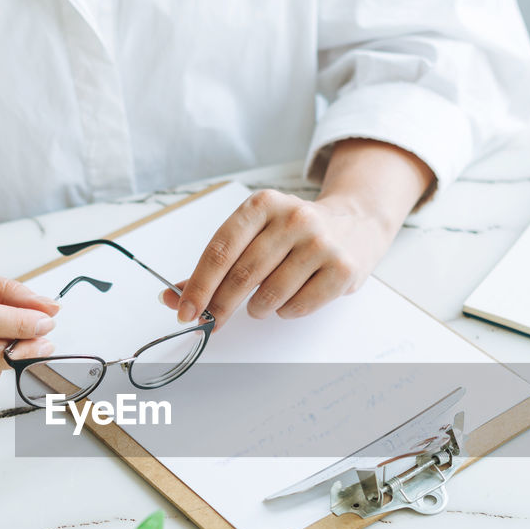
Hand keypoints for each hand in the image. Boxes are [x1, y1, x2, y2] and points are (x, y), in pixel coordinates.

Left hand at [162, 190, 396, 326]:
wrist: (356, 222)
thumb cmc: (294, 234)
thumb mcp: (255, 234)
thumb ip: (215, 265)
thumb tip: (172, 296)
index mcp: (262, 205)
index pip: (220, 250)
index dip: (198, 286)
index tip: (185, 311)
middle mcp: (293, 218)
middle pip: (242, 275)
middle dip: (220, 307)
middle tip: (211, 323)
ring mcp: (320, 243)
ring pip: (269, 295)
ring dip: (256, 309)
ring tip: (260, 302)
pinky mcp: (342, 268)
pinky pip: (297, 307)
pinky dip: (285, 312)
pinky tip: (289, 299)